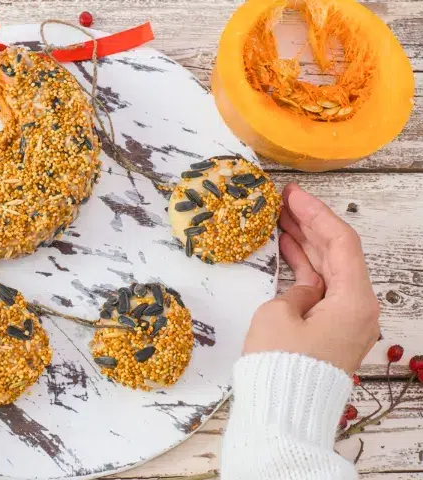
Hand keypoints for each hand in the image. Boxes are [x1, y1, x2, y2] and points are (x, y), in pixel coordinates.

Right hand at [243, 183, 379, 373]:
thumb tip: (303, 291)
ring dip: (306, 245)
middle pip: (338, 255)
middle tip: (284, 202)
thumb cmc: (281, 363)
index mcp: (355, 300)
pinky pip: (321, 292)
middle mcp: (358, 310)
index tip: (293, 194)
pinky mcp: (330, 333)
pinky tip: (287, 252)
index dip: (317, 213)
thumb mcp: (278, 314)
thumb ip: (295, 290)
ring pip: (329, 272)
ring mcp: (346, 323)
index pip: (342, 242)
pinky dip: (305, 270)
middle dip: (311, 225)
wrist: (284, 413)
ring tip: (280, 220)